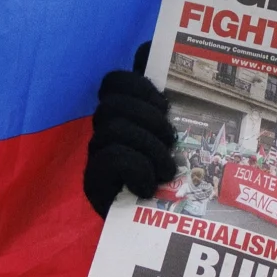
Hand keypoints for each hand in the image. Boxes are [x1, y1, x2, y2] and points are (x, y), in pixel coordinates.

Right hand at [81, 49, 178, 215]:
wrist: (169, 229)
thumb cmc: (179, 178)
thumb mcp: (182, 132)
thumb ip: (169, 92)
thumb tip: (155, 46)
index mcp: (126, 114)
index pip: (116, 79)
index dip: (138, 83)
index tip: (165, 101)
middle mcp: (105, 131)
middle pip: (112, 99)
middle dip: (148, 115)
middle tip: (170, 138)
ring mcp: (97, 157)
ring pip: (113, 127)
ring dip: (149, 148)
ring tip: (167, 170)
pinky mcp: (94, 184)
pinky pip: (110, 156)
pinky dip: (136, 168)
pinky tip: (149, 186)